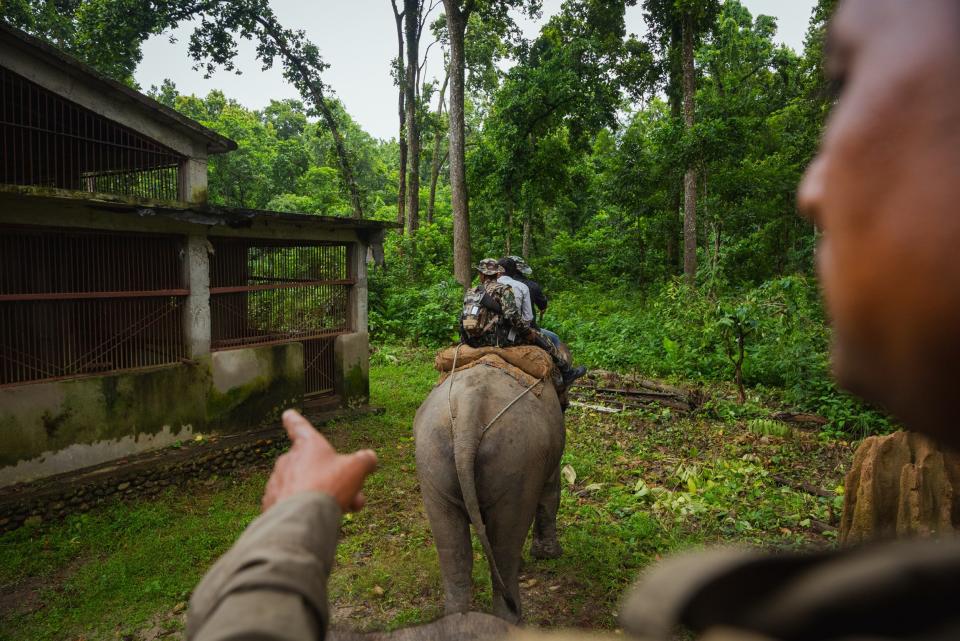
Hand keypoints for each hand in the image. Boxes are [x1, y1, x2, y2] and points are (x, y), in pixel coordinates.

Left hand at [262, 410, 377, 512]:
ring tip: (343, 510)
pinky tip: (319, 520)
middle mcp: (288, 460)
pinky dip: (306, 510)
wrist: (301, 519)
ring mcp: (277, 482)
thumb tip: (370, 458)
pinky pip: (293, 504)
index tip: (287, 414)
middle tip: (354, 496)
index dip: (295, 420)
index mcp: (307, 445)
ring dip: (324, 496)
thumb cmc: (328, 487)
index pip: (299, 427)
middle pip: (314, 467)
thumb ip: (365, 460)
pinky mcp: (271, 504)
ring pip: (305, 487)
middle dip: (334, 480)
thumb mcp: (356, 469)